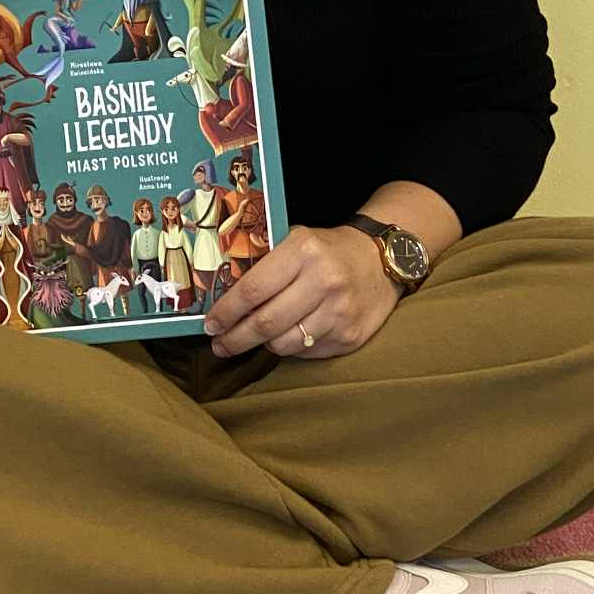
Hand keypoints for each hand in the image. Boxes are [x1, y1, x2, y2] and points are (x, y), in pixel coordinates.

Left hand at [204, 225, 398, 360]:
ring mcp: (339, 313)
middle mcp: (324, 282)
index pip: (253, 289)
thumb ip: (265, 264)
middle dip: (235, 338)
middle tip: (219, 345)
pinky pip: (306, 352)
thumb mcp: (297, 241)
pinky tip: (288, 335)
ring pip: (284, 344)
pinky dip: (290, 347)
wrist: (382, 260)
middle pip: (266, 323)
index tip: (211, 324)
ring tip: (253, 338)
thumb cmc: (328, 250)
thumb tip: (223, 295)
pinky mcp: (350, 336)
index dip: (227, 311)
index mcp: (304, 252)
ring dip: (262, 345)